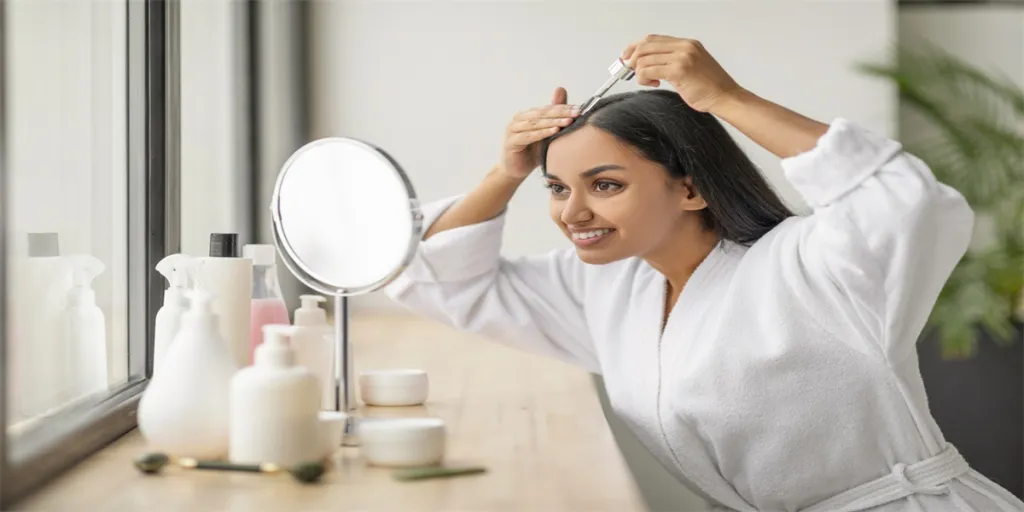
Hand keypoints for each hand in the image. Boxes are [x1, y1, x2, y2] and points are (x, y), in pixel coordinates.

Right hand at [499, 87, 579, 178]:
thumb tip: (566, 99)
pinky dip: (542, 133)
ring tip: (568, 121)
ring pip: (536, 123)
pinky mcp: (511, 142)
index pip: (548, 108)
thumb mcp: (547, 135)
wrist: (517, 170)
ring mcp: (513, 129)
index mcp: (528, 114)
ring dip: (553, 122)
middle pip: (542, 113)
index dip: (564, 107)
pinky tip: (554, 131)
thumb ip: (555, 119)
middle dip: (561, 112)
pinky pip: (528, 136)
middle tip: (577, 113)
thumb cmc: (533, 152)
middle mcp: (519, 119)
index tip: (580, 109)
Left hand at [622, 35, 741, 112]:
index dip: (635, 46)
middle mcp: (684, 47)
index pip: (653, 39)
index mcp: (687, 43)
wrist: (725, 96)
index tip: (626, 56)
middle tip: (632, 72)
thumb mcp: (691, 66)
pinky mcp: (679, 71)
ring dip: (640, 73)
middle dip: (633, 59)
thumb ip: (672, 60)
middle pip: (645, 46)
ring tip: (649, 81)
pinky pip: (649, 71)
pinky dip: (644, 79)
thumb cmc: (709, 86)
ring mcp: (682, 57)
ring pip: (644, 59)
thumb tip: (646, 62)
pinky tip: (654, 84)